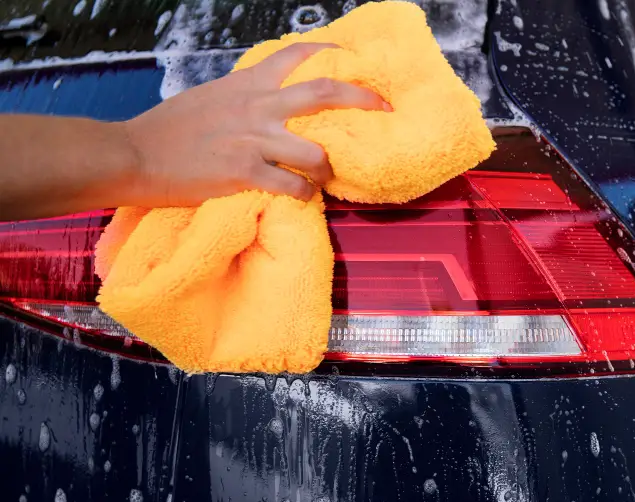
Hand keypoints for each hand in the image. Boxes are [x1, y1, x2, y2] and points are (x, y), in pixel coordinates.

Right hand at [121, 42, 387, 205]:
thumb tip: (268, 102)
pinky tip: (302, 199)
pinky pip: (294, 187)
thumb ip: (245, 98)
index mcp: (248, 85)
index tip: (355, 59)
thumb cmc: (167, 130)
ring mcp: (253, 140)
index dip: (334, 54)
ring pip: (317, 151)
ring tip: (328, 177)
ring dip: (330, 167)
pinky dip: (305, 195)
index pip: (298, 55)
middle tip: (385, 110)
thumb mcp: (211, 98)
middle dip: (364, 99)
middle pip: (325, 92)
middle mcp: (257, 106)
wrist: (132, 154)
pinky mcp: (245, 173)